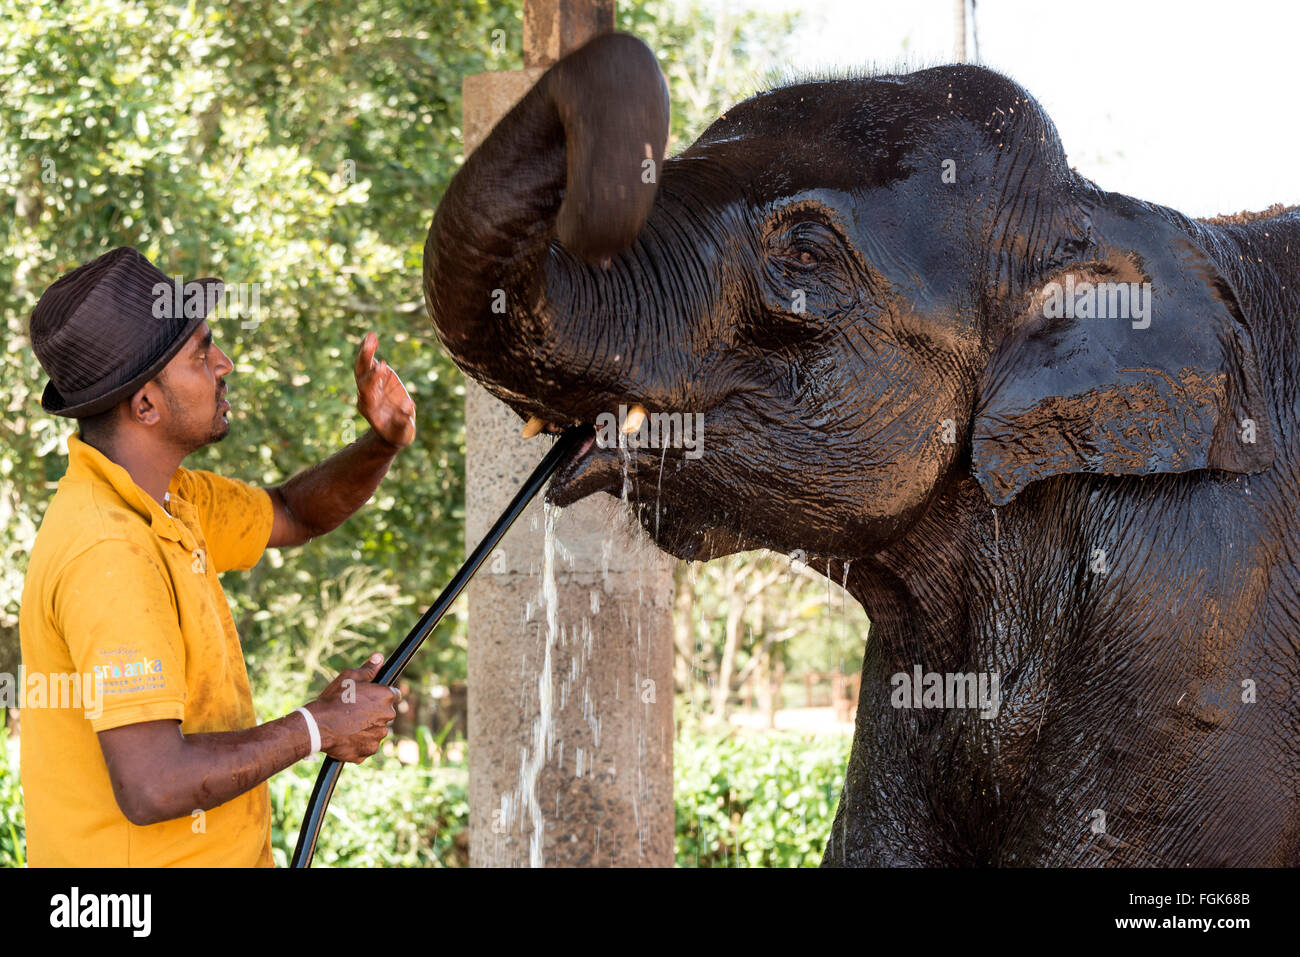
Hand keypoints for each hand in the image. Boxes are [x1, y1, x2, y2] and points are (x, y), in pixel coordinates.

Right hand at [307, 653, 401, 763]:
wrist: (317, 726)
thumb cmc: (334, 699)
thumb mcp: (350, 678)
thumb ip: (368, 669)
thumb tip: (379, 658)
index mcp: (385, 697)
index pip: (394, 695)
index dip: (382, 696)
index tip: (371, 699)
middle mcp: (387, 717)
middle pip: (385, 714)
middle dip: (374, 713)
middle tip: (354, 711)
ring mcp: (378, 736)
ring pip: (376, 731)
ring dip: (366, 729)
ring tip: (347, 724)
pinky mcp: (368, 751)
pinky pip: (366, 746)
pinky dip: (358, 743)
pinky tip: (346, 736)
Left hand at [355, 332, 415, 448]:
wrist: (391, 432)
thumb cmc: (398, 434)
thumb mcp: (403, 432)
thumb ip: (404, 420)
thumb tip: (409, 405)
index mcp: (369, 408)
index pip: (367, 389)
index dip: (373, 377)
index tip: (383, 365)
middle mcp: (365, 395)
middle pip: (360, 374)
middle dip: (365, 359)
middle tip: (371, 343)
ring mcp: (369, 385)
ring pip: (362, 366)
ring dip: (365, 350)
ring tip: (371, 335)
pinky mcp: (376, 378)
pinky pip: (369, 363)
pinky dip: (369, 350)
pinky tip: (372, 337)